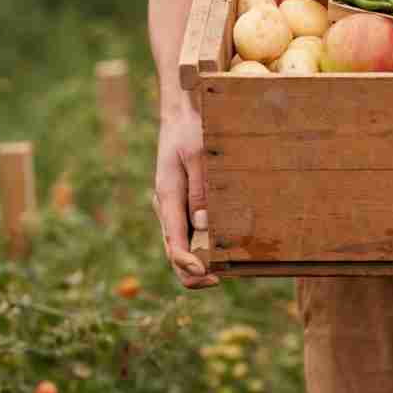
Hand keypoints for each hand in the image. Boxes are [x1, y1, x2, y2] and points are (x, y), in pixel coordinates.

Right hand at [152, 105, 218, 289]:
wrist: (182, 113)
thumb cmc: (191, 130)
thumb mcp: (198, 155)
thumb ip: (200, 190)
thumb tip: (203, 225)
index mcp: (167, 198)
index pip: (173, 242)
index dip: (189, 264)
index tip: (208, 275)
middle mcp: (167, 208)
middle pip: (174, 252)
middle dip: (193, 271)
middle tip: (220, 279)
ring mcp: (174, 207)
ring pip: (181, 245)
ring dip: (198, 261)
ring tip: (225, 271)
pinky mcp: (183, 203)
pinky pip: (189, 232)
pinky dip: (201, 246)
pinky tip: (223, 249)